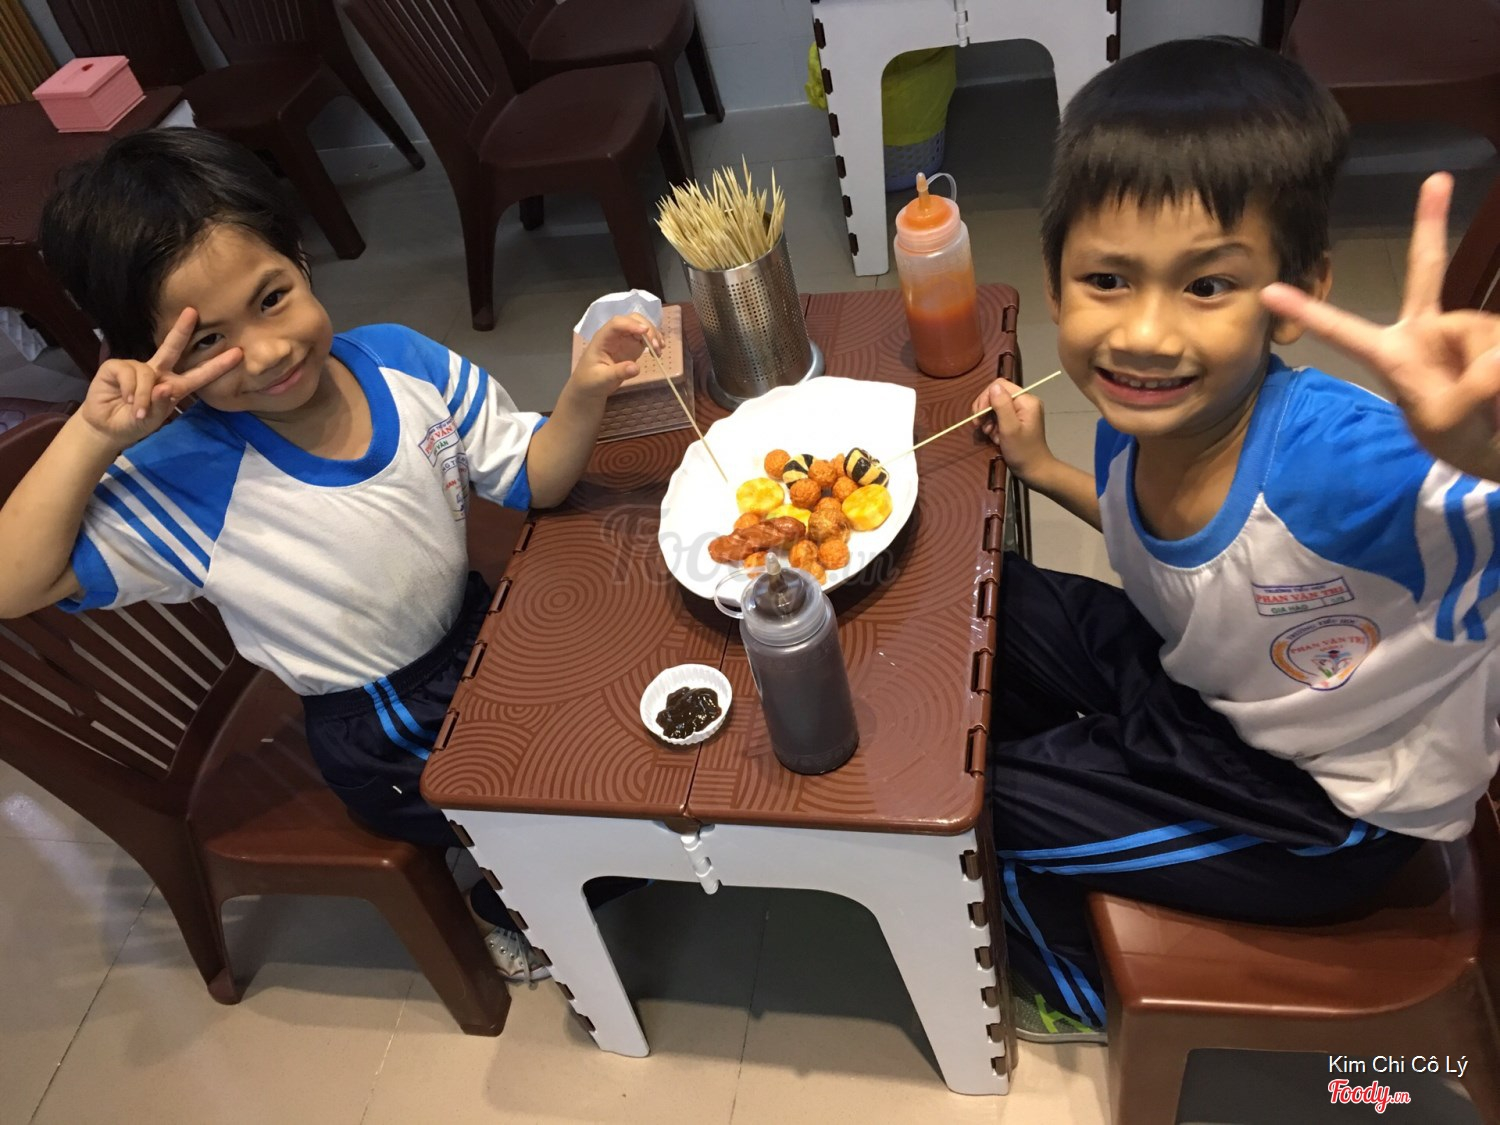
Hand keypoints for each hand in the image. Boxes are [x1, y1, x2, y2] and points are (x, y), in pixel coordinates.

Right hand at [78, 308, 242, 450]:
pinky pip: (129, 374)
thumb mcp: (151, 420)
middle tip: (192, 312)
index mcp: (174, 386)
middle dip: (182, 329)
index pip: (199, 374)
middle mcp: (157, 372)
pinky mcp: (116, 367)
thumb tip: (163, 387)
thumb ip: (159, 405)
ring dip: (142, 396)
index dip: (217, 365)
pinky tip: (124, 399)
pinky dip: (130, 391)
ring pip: (146, 374)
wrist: (107, 428)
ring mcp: (137, 367)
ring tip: (137, 411)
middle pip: (173, 348)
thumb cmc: (134, 423)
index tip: (238, 353)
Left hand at [569, 313, 664, 399]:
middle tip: (655, 345)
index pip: (616, 324)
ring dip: (653, 334)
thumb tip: (636, 368)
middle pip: (632, 320)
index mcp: (603, 338)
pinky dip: (654, 342)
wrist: (590, 386)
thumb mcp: (602, 379)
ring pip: (641, 326)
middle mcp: (615, 334)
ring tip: (659, 351)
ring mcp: (625, 339)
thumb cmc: (591, 380)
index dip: (631, 324)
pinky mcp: (632, 346)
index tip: (645, 331)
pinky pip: (645, 338)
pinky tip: (659, 351)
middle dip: (647, 328)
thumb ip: (618, 372)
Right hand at [971, 376, 1055, 482]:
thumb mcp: (1009, 428)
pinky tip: (995, 436)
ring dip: (988, 419)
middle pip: (996, 394)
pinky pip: (999, 415)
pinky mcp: (1017, 419)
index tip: (979, 417)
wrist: (1034, 470)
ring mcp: (1021, 410)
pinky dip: (993, 425)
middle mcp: (1025, 401)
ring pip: (995, 405)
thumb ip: (1002, 406)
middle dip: (985, 410)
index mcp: (1026, 400)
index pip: (999, 385)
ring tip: (990, 434)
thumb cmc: (1022, 451)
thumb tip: (993, 387)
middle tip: (980, 426)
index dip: (985, 398)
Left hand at [1261, 173, 1499, 481]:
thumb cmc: (1459, 438)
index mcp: (1392, 356)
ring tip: (1488, 403)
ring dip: (1490, 368)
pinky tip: (1498, 394)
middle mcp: (1425, 331)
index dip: (1308, 312)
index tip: (1268, 291)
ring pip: (1484, 333)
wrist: (1498, 444)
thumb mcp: (1450, 424)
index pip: (1344, 331)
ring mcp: (1462, 329)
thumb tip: (1494, 359)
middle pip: (1425, 271)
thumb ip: (1466, 394)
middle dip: (1430, 223)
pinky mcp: (1494, 335)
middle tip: (1437, 180)